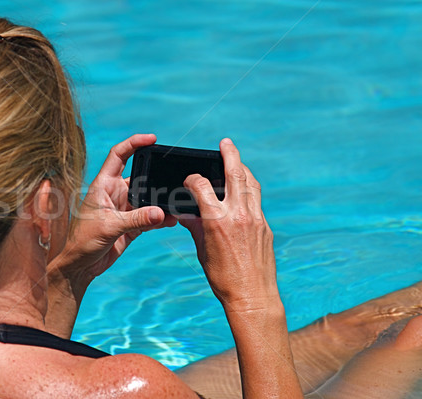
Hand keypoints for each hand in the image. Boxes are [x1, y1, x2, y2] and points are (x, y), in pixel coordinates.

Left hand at [45, 134, 175, 337]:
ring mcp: (124, 209)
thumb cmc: (82, 242)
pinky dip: (161, 218)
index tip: (152, 138)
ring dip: (161, 202)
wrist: (80, 267)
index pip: (119, 155)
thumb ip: (136, 219)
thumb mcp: (109, 227)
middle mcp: (115, 193)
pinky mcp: (131, 225)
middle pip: (140, 177)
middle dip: (156, 176)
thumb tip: (161, 212)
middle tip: (174, 178)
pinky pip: (150, 217)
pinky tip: (172, 220)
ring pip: (148, 198)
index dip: (134, 143)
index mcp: (103, 185)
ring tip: (176, 205)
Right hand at [179, 138, 277, 311]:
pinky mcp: (266, 226)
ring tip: (237, 161)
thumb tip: (187, 213)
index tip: (188, 181)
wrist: (252, 296)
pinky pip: (257, 200)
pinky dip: (249, 190)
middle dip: (230, 154)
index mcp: (217, 220)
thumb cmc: (222, 277)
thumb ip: (196, 226)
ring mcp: (256, 218)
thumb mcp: (202, 250)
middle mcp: (238, 214)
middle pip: (235, 173)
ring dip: (243, 169)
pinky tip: (244, 191)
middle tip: (226, 142)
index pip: (201, 186)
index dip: (191, 180)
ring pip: (251, 184)